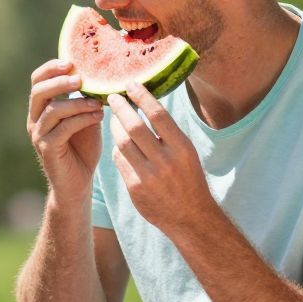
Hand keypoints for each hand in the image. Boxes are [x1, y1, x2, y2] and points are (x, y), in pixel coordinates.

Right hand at [27, 59, 104, 205]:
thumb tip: (102, 75)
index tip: (71, 61)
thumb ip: (86, 100)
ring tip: (98, 102)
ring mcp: (39, 135)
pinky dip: (82, 119)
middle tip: (80, 78)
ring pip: (52, 109)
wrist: (78, 185)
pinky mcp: (47, 149)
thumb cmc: (83, 150)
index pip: (37, 80)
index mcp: (41, 109)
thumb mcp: (86, 118)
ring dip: (77, 102)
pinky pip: (63, 128)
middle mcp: (35, 120)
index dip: (51, 68)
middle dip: (60, 80)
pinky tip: (99, 116)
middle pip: (39, 91)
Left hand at [107, 83, 212, 233]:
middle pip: (135, 127)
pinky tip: (118, 143)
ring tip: (113, 117)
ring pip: (122, 143)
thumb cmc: (188, 178)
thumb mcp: (187, 153)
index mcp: (182, 148)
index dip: (142, 97)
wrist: (190, 217)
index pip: (158, 115)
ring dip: (115, 126)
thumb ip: (168, 133)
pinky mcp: (135, 188)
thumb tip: (145, 105)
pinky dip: (117, 149)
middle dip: (121, 108)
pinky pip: (120, 161)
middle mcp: (165, 161)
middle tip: (112, 96)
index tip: (131, 84)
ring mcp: (148, 176)